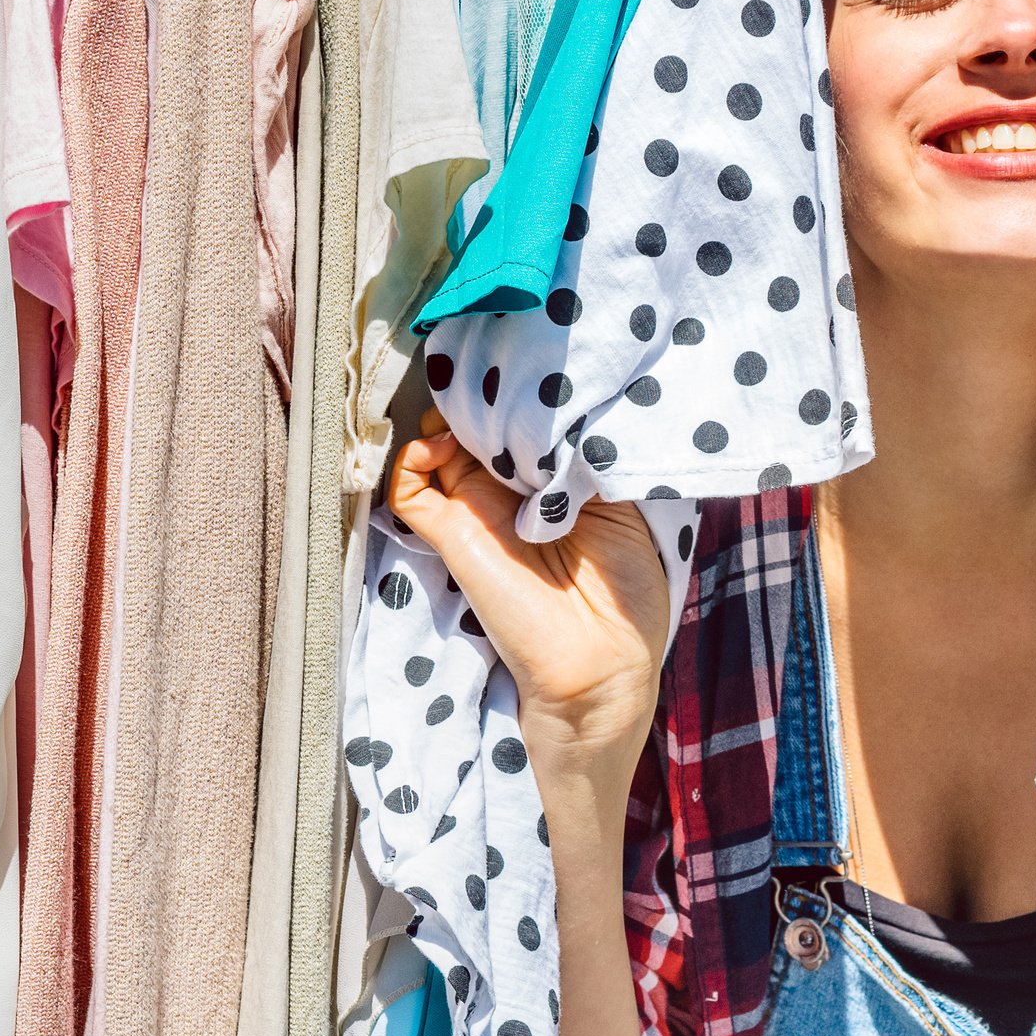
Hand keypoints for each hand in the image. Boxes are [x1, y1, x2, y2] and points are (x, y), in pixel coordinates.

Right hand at [386, 409, 670, 774]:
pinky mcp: (451, 535)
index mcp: (550, 488)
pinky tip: (441, 447)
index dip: (518, 401)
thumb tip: (563, 410)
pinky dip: (411, 461)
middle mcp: (509, 496)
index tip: (525, 372)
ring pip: (436, 449)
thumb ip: (586, 459)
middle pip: (477, 431)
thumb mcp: (622, 508)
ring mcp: (475, 514)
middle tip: (495, 385)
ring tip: (468, 416)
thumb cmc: (625, 594)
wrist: (603, 664)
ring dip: (445, 422)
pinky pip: (409, 490)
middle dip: (480, 402)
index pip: (521, 430)